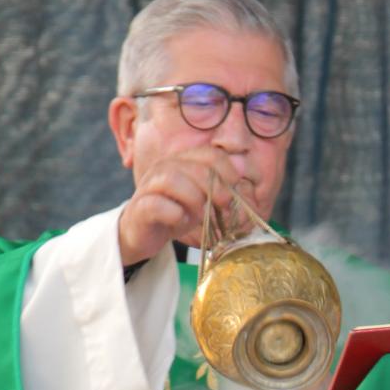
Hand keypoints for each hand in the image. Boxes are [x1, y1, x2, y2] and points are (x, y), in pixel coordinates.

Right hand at [118, 145, 242, 266]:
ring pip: (172, 179)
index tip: (236, 189)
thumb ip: (224, 199)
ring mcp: (150, 186)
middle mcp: (165, 168)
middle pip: (195, 167)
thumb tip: (249, 201)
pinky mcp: (140, 208)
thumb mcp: (205, 205)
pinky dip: (174, 214)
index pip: (210, 154)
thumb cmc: (177, 216)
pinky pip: (157, 205)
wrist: (144, 234)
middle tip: (224, 207)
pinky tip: (182, 221)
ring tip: (202, 216)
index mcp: (184, 163)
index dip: (227, 170)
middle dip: (216, 188)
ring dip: (194, 198)